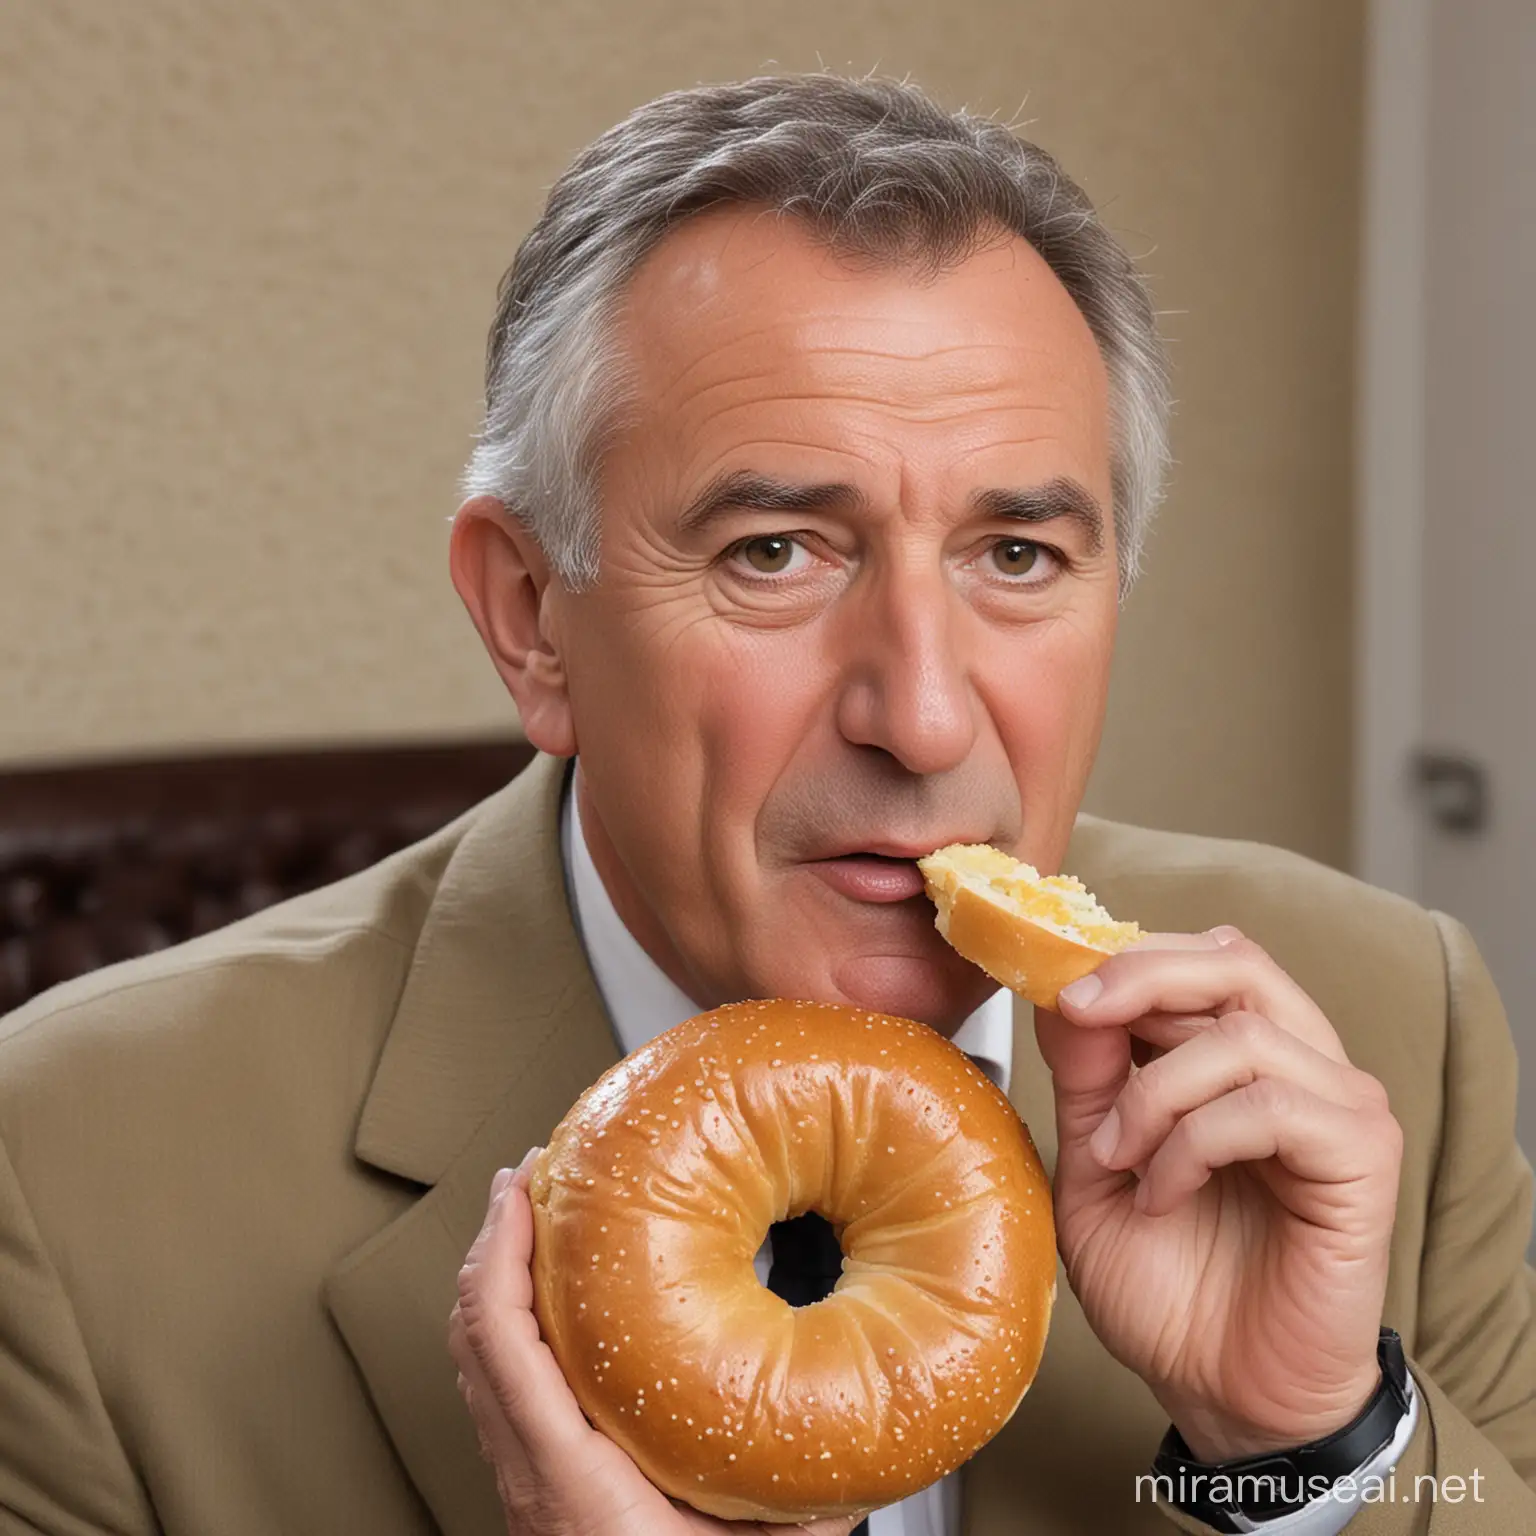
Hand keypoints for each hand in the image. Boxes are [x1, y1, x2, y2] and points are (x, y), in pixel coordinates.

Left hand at [449, 1148, 866, 1535]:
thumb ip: (803, 1511)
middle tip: (531, 1174)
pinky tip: (550, 1301)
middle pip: (471, 1334)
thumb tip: (862, 1449)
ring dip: (494, 1277)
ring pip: (476, 1359)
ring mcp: (521, 1481)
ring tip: (532, 1218)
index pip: (501, 1341)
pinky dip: (507, 1320)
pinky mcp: (532, 1488)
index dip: (501, 1252)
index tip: (524, 1188)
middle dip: (491, 1240)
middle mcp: (527, 1475)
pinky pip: (497, 1384)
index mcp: (568, 1479)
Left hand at [1036, 928, 1402, 1462]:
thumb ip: (1088, 1077)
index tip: (1054, 982)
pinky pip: (1270, 1107)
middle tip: (1078, 1013)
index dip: (1127, 954)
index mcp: (1239, 1053)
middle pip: (1234, 962)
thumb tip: (1066, 991)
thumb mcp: (1096, 1163)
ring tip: (1116, 1159)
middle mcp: (1300, 1063)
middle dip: (1141, 979)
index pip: (1200, 958)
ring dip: (1154, 1092)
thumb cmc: (1165, 1281)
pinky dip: (1196, 1142)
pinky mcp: (1361, 1158)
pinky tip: (1162, 1195)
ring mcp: (1338, 1106)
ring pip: (1241, 1036)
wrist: (1216, 1388)